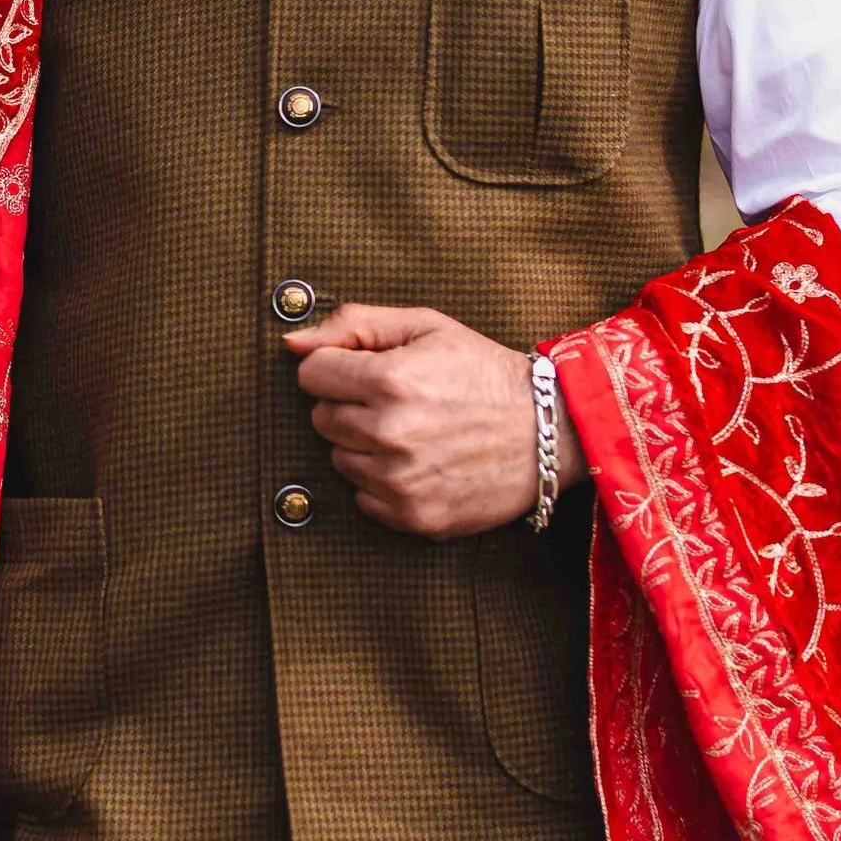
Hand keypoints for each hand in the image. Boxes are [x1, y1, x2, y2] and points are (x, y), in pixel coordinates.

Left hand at [283, 302, 586, 537]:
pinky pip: (364, 498)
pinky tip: (420, 463)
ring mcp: (400, 480)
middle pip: (322, 419)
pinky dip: (383, 482)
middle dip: (349, 407)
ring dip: (365, 446)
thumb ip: (354, 325)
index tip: (367, 371)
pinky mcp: (414, 516)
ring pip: (340, 460)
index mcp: (389, 381)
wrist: (549, 430)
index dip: (337, 368)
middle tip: (397, 402)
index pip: (311, 375)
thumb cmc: (483, 372)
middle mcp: (390, 434)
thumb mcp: (426, 327)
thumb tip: (292, 342)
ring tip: (413, 433)